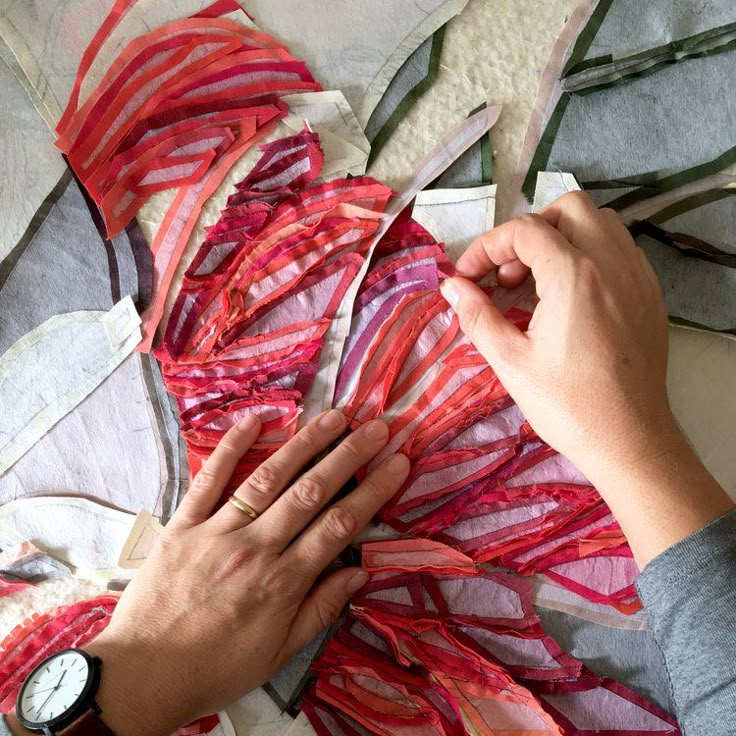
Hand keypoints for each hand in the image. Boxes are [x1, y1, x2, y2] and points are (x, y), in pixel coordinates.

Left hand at [83, 411, 408, 735]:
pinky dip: (232, 447)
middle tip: (377, 425)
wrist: (144, 675)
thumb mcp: (279, 652)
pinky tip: (256, 419)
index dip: (373, 490)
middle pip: (311, 492)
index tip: (397, 462)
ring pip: (268, 478)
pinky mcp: (182, 524)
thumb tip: (360, 572)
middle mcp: (256, 547)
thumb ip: (321, 609)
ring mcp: (217, 531)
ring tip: (334, 416)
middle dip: (349, 455)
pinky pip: (209, 479)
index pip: (340, 525)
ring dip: (305, 443)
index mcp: (283, 581)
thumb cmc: (217, 667)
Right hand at [441, 192, 670, 476]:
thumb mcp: (510, 361)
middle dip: (529, 230)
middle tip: (508, 273)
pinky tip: (570, 296)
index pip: (524, 230)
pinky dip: (589, 255)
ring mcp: (638, 276)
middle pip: (568, 208)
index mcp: (574, 276)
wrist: (629, 439)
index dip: (487, 248)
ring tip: (537, 282)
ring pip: (600, 223)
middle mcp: (612, 263)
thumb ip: (477, 316)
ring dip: (562, 238)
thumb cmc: (567, 405)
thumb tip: (451, 287)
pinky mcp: (651, 295)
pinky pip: (620, 249)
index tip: (468, 278)